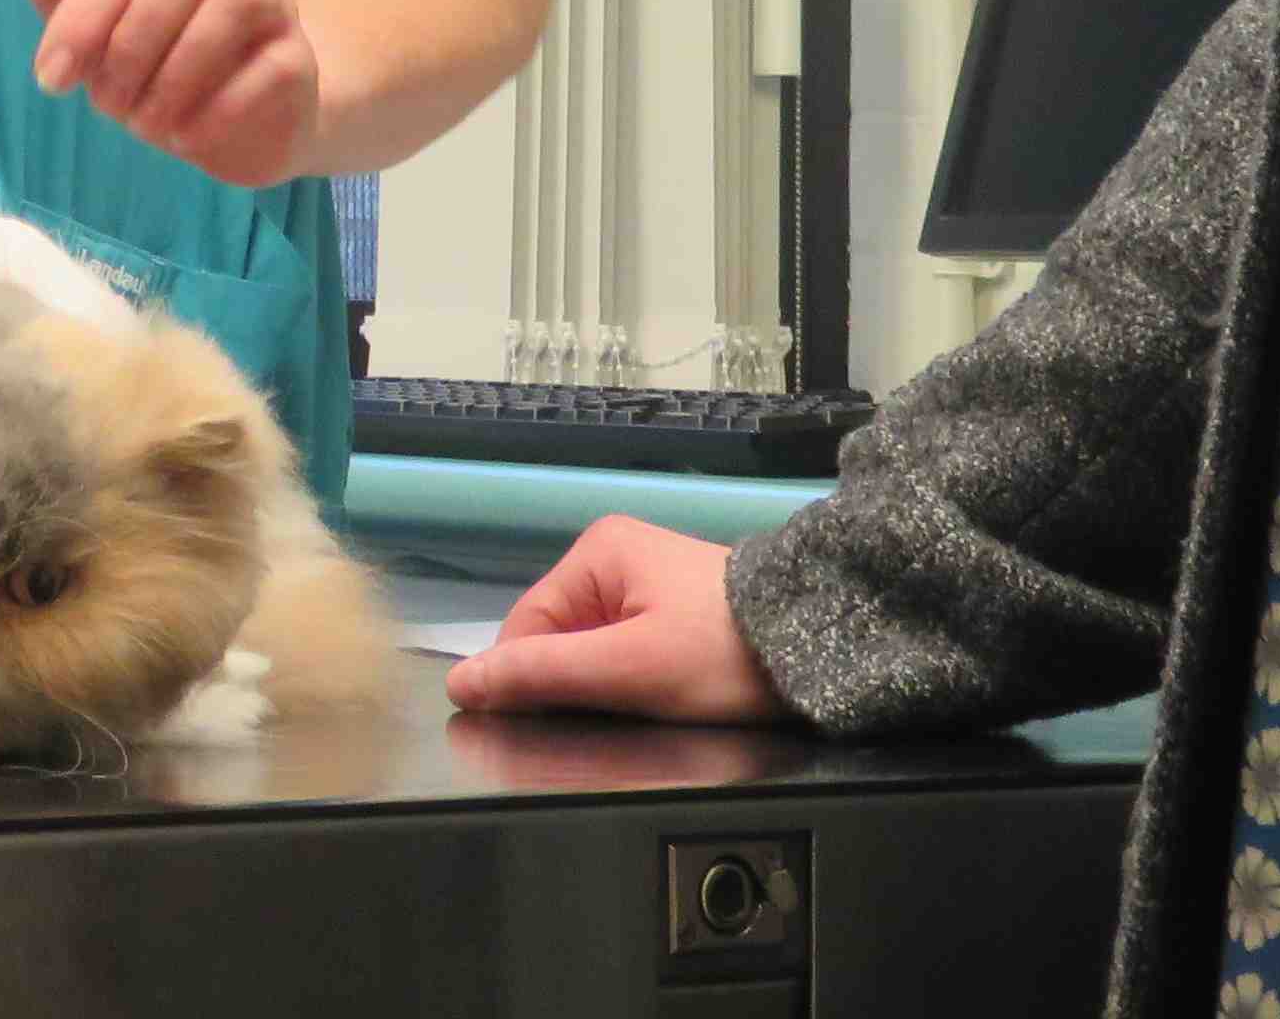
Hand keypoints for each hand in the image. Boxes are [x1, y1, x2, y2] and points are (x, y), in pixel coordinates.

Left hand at [22, 0, 320, 186]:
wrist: (248, 121)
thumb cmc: (161, 69)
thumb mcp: (105, 43)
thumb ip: (70, 2)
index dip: (80, 17)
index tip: (52, 80)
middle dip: (132, 42)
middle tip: (108, 107)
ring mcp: (274, 0)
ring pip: (235, 1)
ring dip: (179, 72)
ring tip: (148, 127)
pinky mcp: (299, 56)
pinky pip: (271, 67)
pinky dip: (219, 109)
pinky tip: (186, 140)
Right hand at [443, 515, 786, 722]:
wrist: (820, 649)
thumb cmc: (721, 655)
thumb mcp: (627, 670)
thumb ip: (542, 675)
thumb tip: (460, 683)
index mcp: (598, 552)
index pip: (525, 627)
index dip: (528, 681)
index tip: (554, 727)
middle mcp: (617, 556)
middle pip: (559, 638)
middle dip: (574, 684)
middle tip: (612, 720)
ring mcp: (648, 583)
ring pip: (593, 650)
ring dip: (605, 687)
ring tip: (641, 711)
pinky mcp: (675, 611)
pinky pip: (626, 651)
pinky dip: (633, 682)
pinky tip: (659, 701)